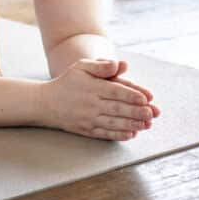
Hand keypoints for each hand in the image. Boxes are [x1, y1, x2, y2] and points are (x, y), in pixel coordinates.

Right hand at [39, 58, 158, 140]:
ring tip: (147, 124)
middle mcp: (91, 104)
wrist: (46, 103)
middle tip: (152, 113)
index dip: (132, 95)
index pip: (115, 91)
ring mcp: (88, 119)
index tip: (146, 98)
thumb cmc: (68, 81)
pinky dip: (119, 135)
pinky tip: (131, 134)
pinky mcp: (86, 130)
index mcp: (92, 87)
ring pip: (113, 123)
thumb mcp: (82, 67)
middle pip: (117, 108)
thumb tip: (121, 64)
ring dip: (132, 124)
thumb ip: (102, 65)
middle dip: (136, 112)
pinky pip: (104, 134)